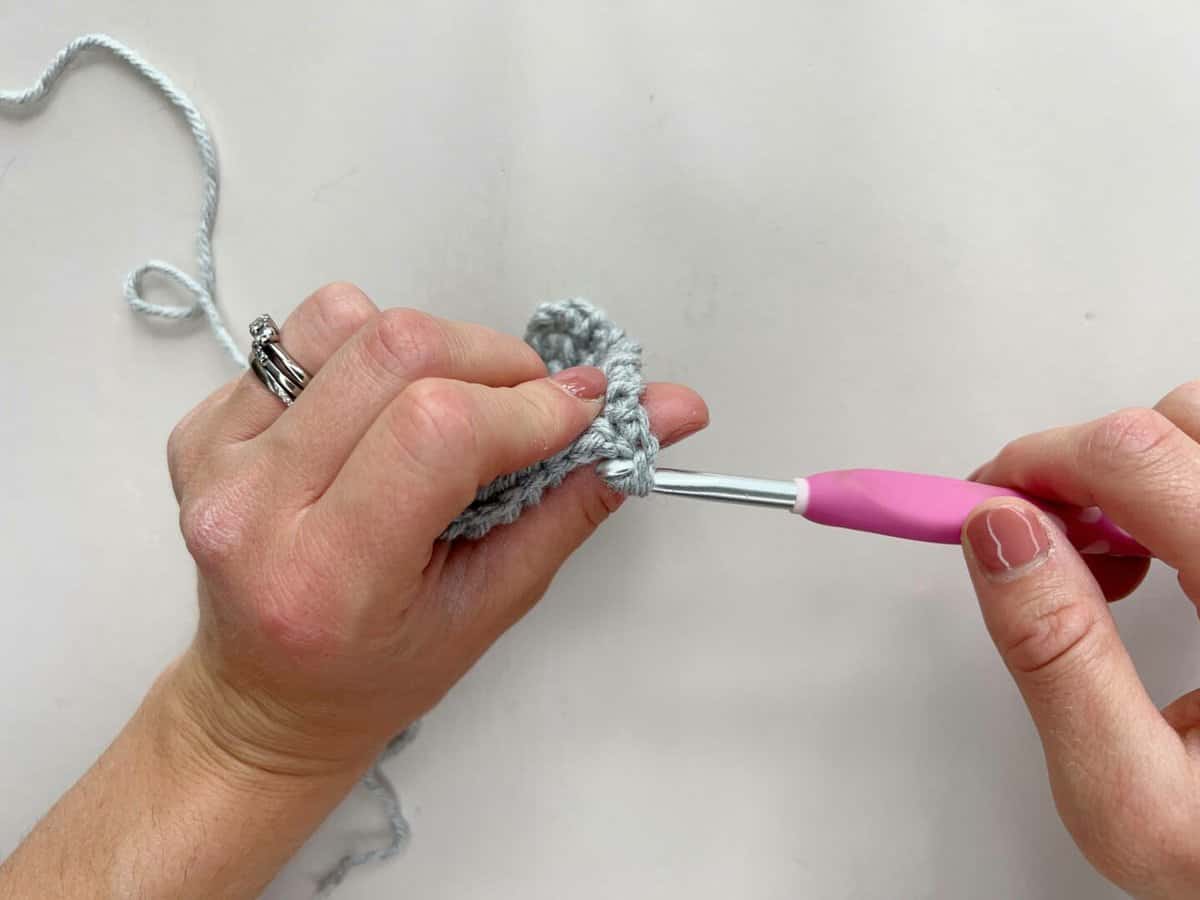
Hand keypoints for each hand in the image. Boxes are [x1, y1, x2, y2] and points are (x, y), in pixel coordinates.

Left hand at [166, 283, 707, 777]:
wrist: (265, 698)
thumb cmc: (381, 672)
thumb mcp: (494, 605)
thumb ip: (577, 502)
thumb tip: (671, 410)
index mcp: (326, 576)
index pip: (438, 433)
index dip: (531, 405)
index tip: (585, 410)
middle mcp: (253, 507)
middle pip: (395, 353)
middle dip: (494, 360)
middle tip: (531, 404)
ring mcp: (216, 458)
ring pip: (348, 322)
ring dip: (432, 348)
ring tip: (455, 408)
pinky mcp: (201, 426)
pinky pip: (303, 333)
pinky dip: (370, 352)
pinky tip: (384, 415)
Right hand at [961, 383, 1199, 897]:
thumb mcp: (1132, 798)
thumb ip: (1058, 658)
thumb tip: (1000, 537)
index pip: (1137, 458)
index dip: (1038, 463)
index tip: (985, 503)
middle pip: (1182, 423)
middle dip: (1086, 466)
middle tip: (1045, 541)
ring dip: (1130, 477)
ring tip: (1105, 562)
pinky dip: (1167, 495)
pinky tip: (1153, 562)